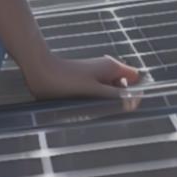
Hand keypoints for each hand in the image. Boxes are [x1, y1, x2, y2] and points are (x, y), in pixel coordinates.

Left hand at [22, 52, 143, 100]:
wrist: (40, 71)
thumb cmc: (66, 80)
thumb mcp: (95, 91)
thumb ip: (116, 97)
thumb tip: (136, 102)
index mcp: (112, 67)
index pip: (136, 78)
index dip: (135, 92)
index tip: (126, 105)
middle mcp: (106, 68)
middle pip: (123, 86)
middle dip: (119, 99)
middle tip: (106, 109)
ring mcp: (96, 74)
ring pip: (110, 91)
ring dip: (106, 101)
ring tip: (93, 107)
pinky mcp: (85, 80)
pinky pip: (98, 92)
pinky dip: (95, 100)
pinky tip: (85, 106)